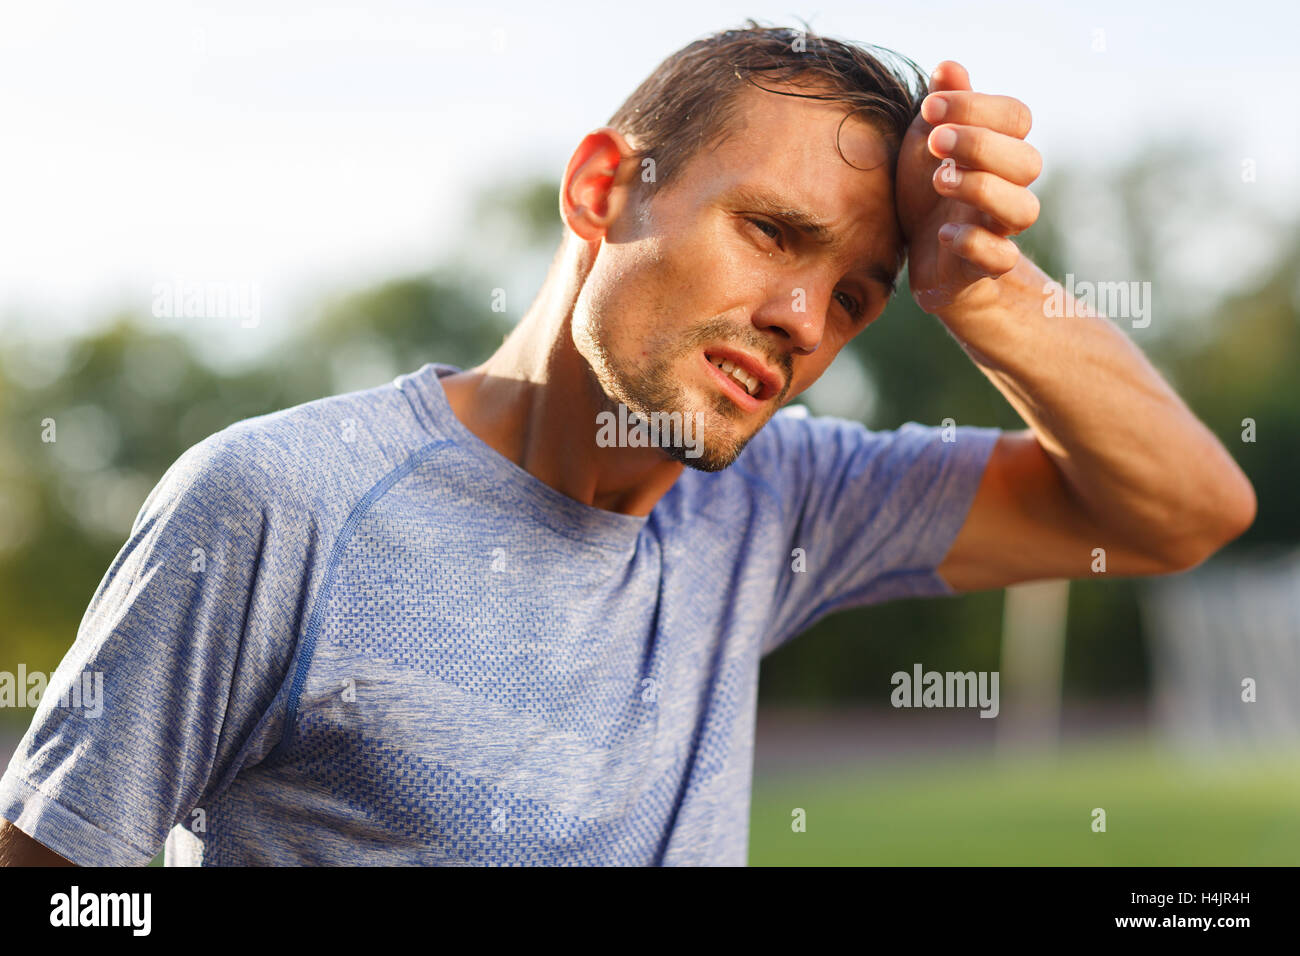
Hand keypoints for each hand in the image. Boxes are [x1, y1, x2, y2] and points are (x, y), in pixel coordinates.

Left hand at [895, 61, 1041, 316]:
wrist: (923, 257)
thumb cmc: (928, 194)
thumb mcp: (927, 144)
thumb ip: (944, 108)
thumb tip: (949, 67)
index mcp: (1000, 152)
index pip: (1016, 118)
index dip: (977, 107)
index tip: (929, 108)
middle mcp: (1009, 188)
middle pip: (1028, 162)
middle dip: (981, 145)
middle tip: (934, 141)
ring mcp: (999, 229)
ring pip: (1024, 210)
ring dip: (981, 189)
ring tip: (939, 181)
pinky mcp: (983, 268)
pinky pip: (1000, 259)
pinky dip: (973, 243)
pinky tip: (941, 232)